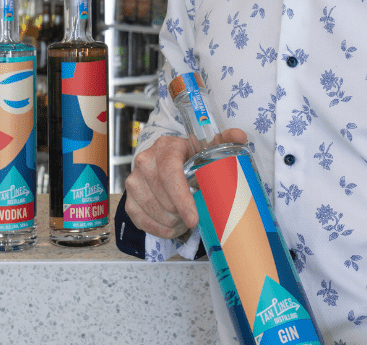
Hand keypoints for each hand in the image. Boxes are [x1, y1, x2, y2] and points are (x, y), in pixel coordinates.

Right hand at [124, 128, 247, 239]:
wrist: (164, 160)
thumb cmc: (189, 157)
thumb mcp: (207, 146)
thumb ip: (226, 140)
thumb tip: (238, 136)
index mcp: (165, 147)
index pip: (170, 174)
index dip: (182, 199)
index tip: (194, 218)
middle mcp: (145, 161)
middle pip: (164, 199)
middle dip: (182, 213)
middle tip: (196, 214)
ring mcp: (134, 181)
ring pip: (155, 213)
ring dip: (174, 222)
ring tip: (185, 217)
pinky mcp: (128, 199)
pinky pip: (144, 223)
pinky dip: (162, 229)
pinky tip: (174, 224)